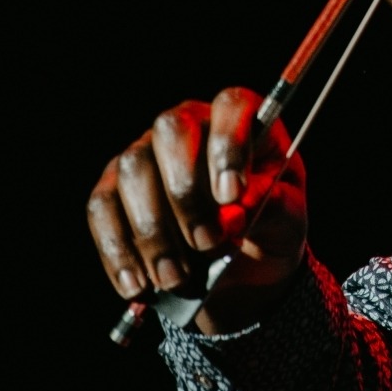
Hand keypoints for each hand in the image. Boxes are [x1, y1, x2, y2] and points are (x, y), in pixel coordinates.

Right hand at [86, 88, 305, 334]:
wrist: (247, 263)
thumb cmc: (272, 222)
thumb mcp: (289, 219)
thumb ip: (271, 209)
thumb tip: (233, 215)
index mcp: (240, 118)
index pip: (231, 106)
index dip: (228, 146)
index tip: (231, 195)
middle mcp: (188, 124)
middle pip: (172, 131)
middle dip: (186, 193)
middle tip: (207, 242)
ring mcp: (145, 152)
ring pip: (133, 171)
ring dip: (153, 231)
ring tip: (176, 278)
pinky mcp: (113, 189)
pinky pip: (102, 209)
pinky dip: (118, 251)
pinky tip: (137, 284)